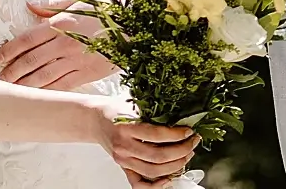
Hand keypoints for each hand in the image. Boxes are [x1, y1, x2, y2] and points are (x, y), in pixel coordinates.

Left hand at [0, 0, 110, 90]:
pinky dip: (48, 91)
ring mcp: (76, 61)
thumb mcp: (77, 0)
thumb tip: (29, 4)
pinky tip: (37, 94)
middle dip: (13, 71)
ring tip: (12, 89)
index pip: (27, 40)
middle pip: (32, 61)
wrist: (133, 26)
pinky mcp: (88, 74)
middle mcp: (65, 44)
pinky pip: (63, 85)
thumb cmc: (104, 10)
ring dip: (25, 84)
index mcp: (61, 24)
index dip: (10, 50)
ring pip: (44, 76)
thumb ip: (51, 5)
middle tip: (0, 78)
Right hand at [77, 96, 199, 187]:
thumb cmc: (114, 110)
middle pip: (159, 156)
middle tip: (192, 144)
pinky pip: (139, 184)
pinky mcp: (123, 167)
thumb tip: (182, 119)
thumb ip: (153, 112)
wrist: (94, 119)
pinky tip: (168, 178)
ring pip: (154, 171)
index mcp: (125, 127)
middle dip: (182, 151)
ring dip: (175, 166)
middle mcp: (123, 146)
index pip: (157, 135)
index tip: (189, 132)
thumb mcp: (133, 104)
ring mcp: (123, 160)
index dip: (177, 135)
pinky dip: (156, 186)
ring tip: (186, 156)